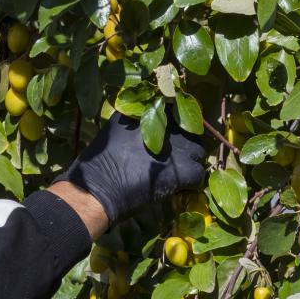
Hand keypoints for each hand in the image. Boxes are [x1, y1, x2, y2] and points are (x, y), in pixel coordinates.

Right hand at [56, 113, 206, 224]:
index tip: (169, 137)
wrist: (100, 185)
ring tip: (176, 171)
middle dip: (185, 143)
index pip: (176, 111)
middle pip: (191, 131)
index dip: (175, 126)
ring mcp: (179, 148)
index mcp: (153, 112)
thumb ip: (136, 117)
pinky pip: (199, 174)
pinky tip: (178, 186)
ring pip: (198, 152)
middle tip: (173, 156)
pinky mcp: (183, 170)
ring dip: (190, 161)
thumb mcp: (116, 126)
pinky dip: (191, 182)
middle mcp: (171, 127)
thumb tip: (146, 115)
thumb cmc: (100, 159)